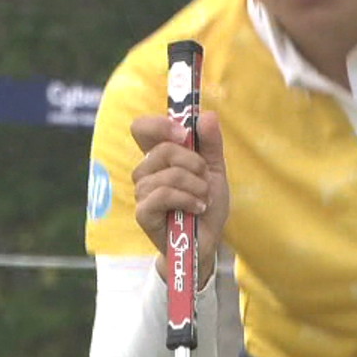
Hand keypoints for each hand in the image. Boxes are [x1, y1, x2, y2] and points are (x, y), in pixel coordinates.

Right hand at [130, 112, 227, 289]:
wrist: (208, 240)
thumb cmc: (206, 203)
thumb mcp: (215, 170)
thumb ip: (210, 143)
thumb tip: (206, 115)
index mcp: (160, 156)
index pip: (142, 128)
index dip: (159, 124)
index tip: (184, 133)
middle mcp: (146, 171)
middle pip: (161, 149)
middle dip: (193, 162)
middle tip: (205, 179)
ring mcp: (142, 193)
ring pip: (167, 174)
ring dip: (194, 185)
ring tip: (203, 197)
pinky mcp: (143, 213)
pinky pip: (162, 195)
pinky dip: (186, 199)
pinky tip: (197, 208)